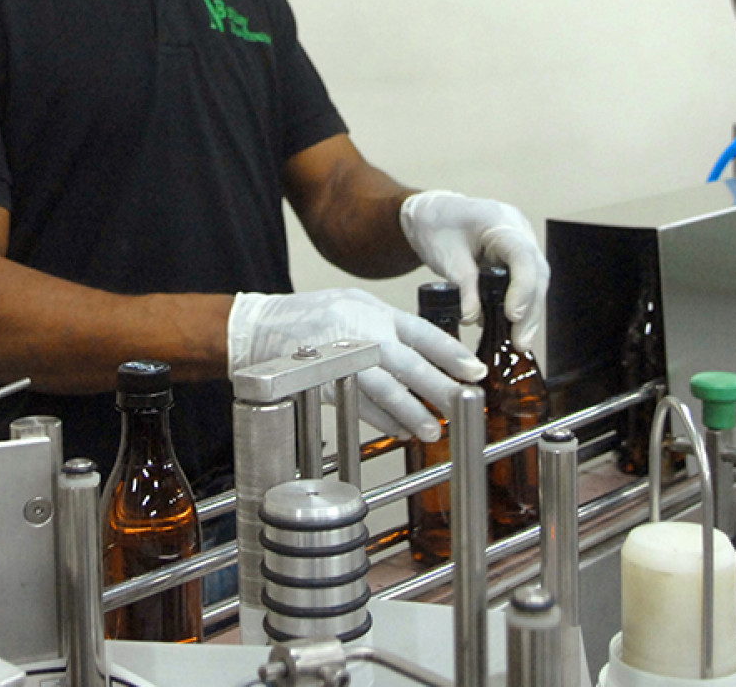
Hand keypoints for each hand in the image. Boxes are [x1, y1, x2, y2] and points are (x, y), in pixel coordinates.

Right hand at [226, 288, 483, 440]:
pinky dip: (380, 421)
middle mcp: (360, 334)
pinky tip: (399, 430)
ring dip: (410, 412)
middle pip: (407, 363)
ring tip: (431, 430)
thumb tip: (427, 353)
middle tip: (463, 405)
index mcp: (374, 312)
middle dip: (439, 387)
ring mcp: (340, 359)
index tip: (474, 371)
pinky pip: (358, 406)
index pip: (422, 332)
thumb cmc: (312, 314)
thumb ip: (389, 326)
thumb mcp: (355, 304)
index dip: (451, 353)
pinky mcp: (324, 382)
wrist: (260, 327)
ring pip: (383, 389)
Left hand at [399, 189, 548, 348]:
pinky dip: (520, 307)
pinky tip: (511, 330)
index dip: (522, 288)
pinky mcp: (516, 258)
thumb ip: (462, 286)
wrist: (431, 213)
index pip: (522, 256)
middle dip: (530, 310)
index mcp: (501, 221)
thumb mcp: (444, 256)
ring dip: (529, 314)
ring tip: (520, 343)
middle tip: (521, 342)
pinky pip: (525, 283)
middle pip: (536, 273)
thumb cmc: (435, 225)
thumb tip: (473, 318)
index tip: (513, 316)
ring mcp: (521, 243)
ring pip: (535, 281)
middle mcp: (519, 231)